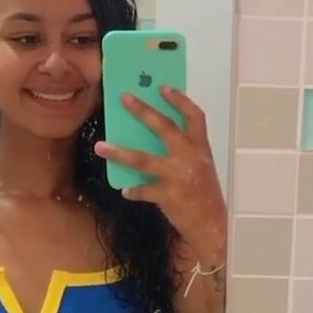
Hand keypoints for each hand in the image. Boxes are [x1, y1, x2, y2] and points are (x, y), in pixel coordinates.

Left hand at [94, 88, 226, 244]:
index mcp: (201, 148)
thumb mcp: (201, 167)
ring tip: (100, 147)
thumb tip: (152, 138)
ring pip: (143, 160)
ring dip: (119, 152)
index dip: (179, 100)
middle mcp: (191, 157)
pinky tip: (125, 191)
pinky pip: (143, 190)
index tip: (163, 87)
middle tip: (124, 98)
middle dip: (143, 111)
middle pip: (164, 127)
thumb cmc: (204, 195)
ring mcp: (178, 176)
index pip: (194, 116)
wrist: (212, 225)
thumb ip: (184, 152)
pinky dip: (133, 190)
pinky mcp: (168, 195)